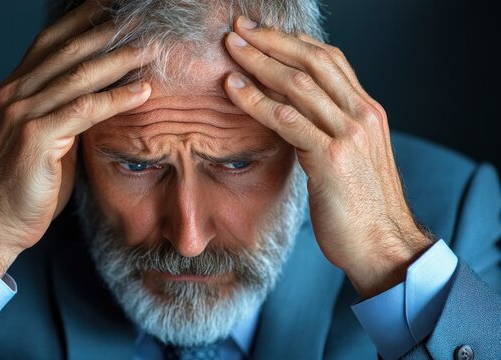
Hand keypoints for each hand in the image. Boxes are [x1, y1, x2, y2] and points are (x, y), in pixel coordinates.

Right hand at [0, 1, 152, 276]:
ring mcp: (20, 113)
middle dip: (107, 32)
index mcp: (13, 91)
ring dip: (120, 60)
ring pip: (78, 75)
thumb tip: (98, 102)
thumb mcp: (43, 142)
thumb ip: (64, 116)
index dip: (81, 22)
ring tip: (152, 49)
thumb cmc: (21, 187)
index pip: (50, 43)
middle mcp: (13, 94)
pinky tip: (143, 91)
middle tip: (141, 20)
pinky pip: (84, 110)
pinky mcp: (33, 137)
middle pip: (67, 50)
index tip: (111, 10)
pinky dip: (117, 98)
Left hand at [223, 16, 432, 297]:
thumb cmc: (361, 208)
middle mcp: (362, 114)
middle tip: (239, 29)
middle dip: (272, 41)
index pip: (329, 60)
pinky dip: (256, 100)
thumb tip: (296, 117)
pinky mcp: (331, 158)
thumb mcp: (351, 159)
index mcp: (367, 111)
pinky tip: (232, 89)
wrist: (383, 246)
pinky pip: (287, 119)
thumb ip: (330, 131)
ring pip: (298, 83)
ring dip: (259, 62)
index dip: (292, 42)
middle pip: (312, 61)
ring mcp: (349, 134)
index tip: (262, 32)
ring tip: (230, 49)